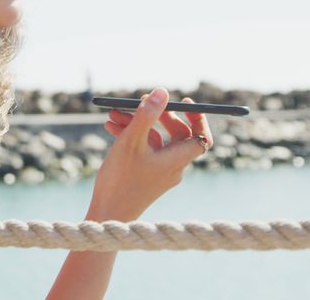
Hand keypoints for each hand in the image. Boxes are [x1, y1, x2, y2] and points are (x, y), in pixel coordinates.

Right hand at [86, 88, 212, 222]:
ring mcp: (158, 172)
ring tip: (112, 114)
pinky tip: (110, 128)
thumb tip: (163, 91)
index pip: (201, 138)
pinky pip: (143, 150)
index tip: (185, 101)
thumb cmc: (121, 180)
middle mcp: (172, 167)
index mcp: (177, 160)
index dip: (198, 118)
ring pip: (153, 140)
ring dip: (136, 124)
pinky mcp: (145, 176)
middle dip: (156, 115)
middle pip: (175, 134)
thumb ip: (147, 114)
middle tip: (141, 101)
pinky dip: (130, 137)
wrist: (108, 216)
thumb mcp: (132, 141)